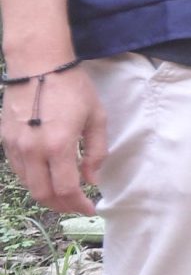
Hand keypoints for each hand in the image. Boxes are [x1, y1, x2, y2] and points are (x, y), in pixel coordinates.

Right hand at [3, 64, 106, 214]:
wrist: (38, 65)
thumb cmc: (73, 88)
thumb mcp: (96, 117)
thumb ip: (96, 151)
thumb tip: (92, 179)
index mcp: (58, 146)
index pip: (65, 189)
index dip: (78, 204)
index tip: (90, 209)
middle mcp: (32, 151)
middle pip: (43, 194)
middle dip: (61, 205)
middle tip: (76, 205)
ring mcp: (15, 147)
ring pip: (28, 184)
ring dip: (46, 194)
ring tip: (64, 193)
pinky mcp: (5, 140)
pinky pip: (17, 170)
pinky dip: (33, 179)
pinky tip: (46, 175)